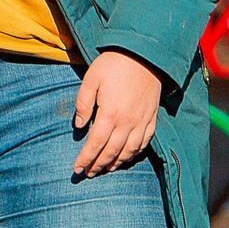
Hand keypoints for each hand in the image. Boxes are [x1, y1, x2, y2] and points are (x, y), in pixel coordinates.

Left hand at [71, 50, 163, 177]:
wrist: (144, 54)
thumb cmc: (114, 64)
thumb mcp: (91, 78)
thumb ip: (83, 104)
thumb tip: (79, 126)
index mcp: (110, 114)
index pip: (95, 144)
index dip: (85, 158)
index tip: (77, 168)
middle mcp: (127, 122)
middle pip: (111, 152)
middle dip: (98, 165)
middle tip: (88, 173)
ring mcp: (141, 121)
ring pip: (129, 151)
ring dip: (116, 163)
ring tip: (106, 169)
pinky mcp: (151, 117)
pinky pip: (145, 142)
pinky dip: (135, 153)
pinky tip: (127, 156)